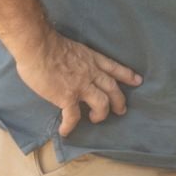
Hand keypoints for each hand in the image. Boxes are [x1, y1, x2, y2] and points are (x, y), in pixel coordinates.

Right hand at [17, 29, 143, 137]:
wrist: (38, 46)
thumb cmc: (48, 43)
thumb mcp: (73, 48)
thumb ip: (77, 59)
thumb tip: (71, 67)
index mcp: (91, 59)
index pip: (114, 67)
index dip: (127, 75)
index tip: (137, 81)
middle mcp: (90, 73)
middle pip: (113, 88)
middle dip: (119, 101)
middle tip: (121, 110)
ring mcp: (80, 86)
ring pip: (102, 104)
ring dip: (101, 114)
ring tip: (95, 119)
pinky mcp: (67, 97)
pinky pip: (73, 116)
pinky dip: (70, 126)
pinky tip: (65, 131)